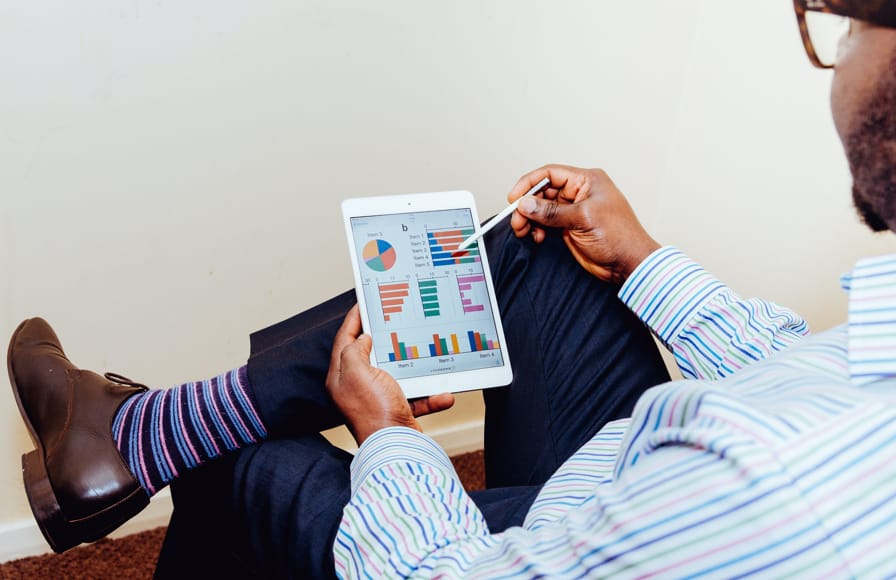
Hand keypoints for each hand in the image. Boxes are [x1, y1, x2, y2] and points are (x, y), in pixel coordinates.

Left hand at [325, 306, 454, 444]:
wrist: (395, 448)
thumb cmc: (373, 411)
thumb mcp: (357, 372)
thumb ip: (355, 350)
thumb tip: (363, 339)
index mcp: (341, 377)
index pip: (344, 340)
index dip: (353, 319)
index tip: (362, 303)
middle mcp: (357, 388)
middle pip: (369, 354)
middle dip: (383, 338)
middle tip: (393, 319)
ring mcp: (378, 399)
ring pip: (397, 374)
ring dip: (414, 368)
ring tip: (423, 352)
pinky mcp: (397, 411)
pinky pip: (416, 396)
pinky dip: (430, 395)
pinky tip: (443, 393)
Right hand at [508, 165, 660, 284]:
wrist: (628, 263)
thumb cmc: (619, 236)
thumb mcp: (583, 219)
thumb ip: (552, 212)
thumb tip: (526, 204)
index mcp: (587, 181)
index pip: (550, 174)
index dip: (529, 184)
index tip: (514, 198)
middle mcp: (579, 193)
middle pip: (543, 192)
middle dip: (527, 205)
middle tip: (517, 220)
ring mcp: (573, 210)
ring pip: (542, 209)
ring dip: (530, 219)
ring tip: (523, 230)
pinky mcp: (569, 227)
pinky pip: (546, 223)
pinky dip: (537, 229)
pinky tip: (537, 237)